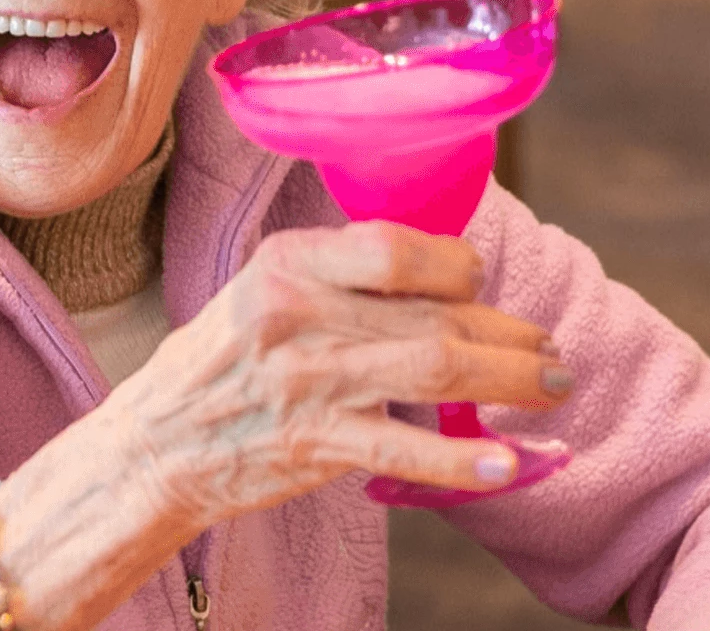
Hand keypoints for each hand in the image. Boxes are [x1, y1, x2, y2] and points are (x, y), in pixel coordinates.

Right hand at [108, 220, 570, 528]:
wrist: (156, 443)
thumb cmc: (225, 362)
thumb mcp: (267, 291)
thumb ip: (344, 279)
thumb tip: (448, 280)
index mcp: (290, 262)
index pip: (395, 246)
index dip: (456, 265)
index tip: (480, 282)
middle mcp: (301, 312)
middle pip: (434, 314)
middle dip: (509, 335)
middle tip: (550, 351)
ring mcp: (310, 379)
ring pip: (436, 369)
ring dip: (511, 379)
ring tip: (553, 387)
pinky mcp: (315, 443)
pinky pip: (405, 447)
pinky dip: (462, 458)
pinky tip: (506, 463)